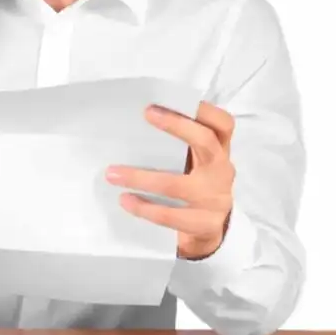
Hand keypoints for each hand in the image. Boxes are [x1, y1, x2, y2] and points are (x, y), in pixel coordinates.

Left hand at [105, 102, 235, 259]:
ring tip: (112, 174)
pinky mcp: (206, 224)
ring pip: (177, 185)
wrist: (209, 232)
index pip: (223, 124)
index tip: (167, 103)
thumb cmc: (193, 186)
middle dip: (177, 126)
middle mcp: (222, 170)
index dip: (201, 110)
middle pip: (206, 142)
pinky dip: (144, 208)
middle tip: (147, 115)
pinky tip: (125, 200)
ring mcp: (217, 199)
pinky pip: (170, 215)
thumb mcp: (194, 163)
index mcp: (220, 151)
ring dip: (140, 178)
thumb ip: (179, 146)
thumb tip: (136, 123)